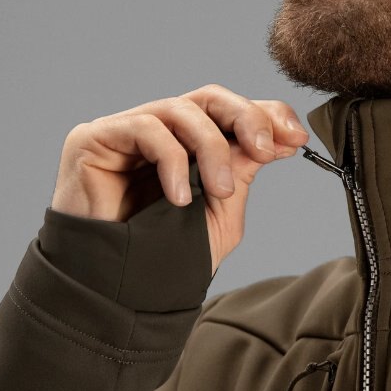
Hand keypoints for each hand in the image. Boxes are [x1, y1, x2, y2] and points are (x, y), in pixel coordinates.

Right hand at [50, 84, 310, 275]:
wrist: (110, 292)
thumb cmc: (159, 258)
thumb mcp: (216, 216)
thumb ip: (238, 174)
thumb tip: (272, 139)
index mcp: (186, 147)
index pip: (229, 113)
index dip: (265, 116)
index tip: (297, 138)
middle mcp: (157, 132)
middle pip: (209, 98)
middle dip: (246, 117)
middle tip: (267, 148)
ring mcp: (124, 132)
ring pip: (181, 110)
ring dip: (211, 147)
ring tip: (219, 192)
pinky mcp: (93, 138)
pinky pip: (145, 128)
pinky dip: (172, 160)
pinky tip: (177, 197)